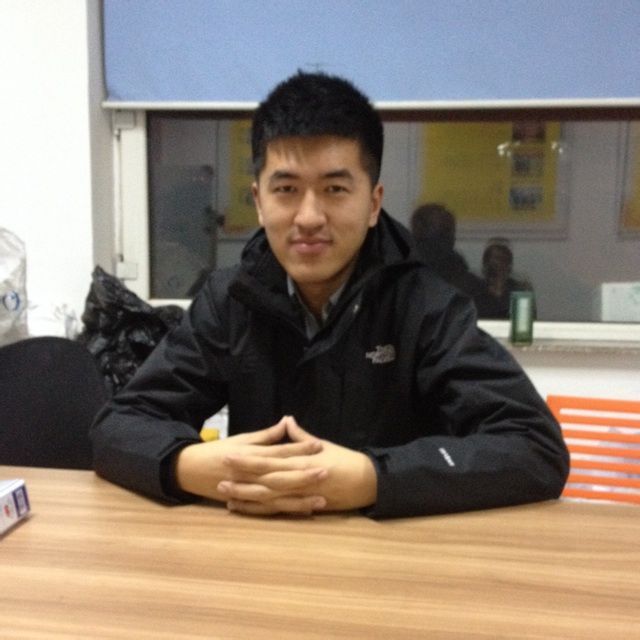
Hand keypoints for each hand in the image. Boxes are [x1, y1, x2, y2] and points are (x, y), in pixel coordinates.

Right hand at [175, 416, 323, 503]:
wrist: (188, 470)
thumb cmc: (216, 451)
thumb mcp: (241, 439)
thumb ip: (266, 435)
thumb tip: (287, 422)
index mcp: (248, 454)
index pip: (278, 451)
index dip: (298, 448)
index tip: (319, 445)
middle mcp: (248, 475)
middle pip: (279, 476)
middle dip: (303, 475)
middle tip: (326, 471)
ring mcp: (247, 491)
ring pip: (276, 497)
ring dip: (299, 499)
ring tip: (321, 499)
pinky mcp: (246, 504)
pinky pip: (268, 510)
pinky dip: (285, 510)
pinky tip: (304, 511)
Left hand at [219, 417, 377, 515]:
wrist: (368, 481)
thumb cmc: (345, 460)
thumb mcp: (323, 445)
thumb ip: (301, 436)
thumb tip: (287, 419)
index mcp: (301, 460)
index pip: (270, 459)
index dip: (248, 458)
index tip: (229, 455)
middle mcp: (299, 478)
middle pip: (265, 479)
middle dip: (242, 478)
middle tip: (219, 476)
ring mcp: (302, 495)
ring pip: (270, 497)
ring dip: (247, 496)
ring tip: (226, 494)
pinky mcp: (305, 506)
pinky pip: (279, 510)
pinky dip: (261, 510)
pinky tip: (245, 508)